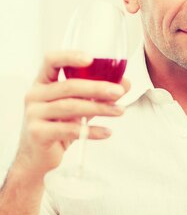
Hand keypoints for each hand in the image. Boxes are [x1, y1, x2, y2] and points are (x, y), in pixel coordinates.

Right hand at [14, 51, 129, 178]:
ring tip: (119, 111)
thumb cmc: (57, 126)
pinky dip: (91, 131)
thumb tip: (124, 84)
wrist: (37, 157)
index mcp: (42, 83)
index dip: (70, 57)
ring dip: (99, 108)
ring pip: (70, 107)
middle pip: (68, 86)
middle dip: (97, 88)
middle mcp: (35, 95)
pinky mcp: (38, 133)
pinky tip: (107, 132)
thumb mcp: (78, 107)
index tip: (91, 59)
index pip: (51, 61)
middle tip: (118, 92)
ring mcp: (34, 114)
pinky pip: (69, 130)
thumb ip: (97, 95)